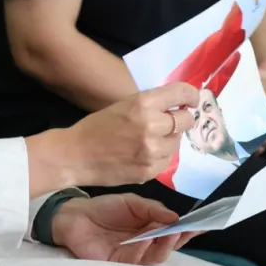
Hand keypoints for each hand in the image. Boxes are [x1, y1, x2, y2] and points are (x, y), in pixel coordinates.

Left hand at [52, 194, 200, 265]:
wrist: (75, 216)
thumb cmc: (105, 208)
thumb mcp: (132, 202)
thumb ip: (153, 209)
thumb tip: (176, 217)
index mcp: (152, 226)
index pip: (175, 230)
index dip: (189, 228)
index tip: (203, 223)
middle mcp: (147, 242)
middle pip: (170, 245)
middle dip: (181, 237)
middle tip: (189, 229)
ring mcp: (136, 254)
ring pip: (157, 255)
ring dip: (165, 244)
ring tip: (170, 232)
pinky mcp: (122, 263)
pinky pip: (137, 260)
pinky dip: (143, 250)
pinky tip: (146, 239)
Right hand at [63, 82, 198, 186]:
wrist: (75, 155)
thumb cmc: (97, 126)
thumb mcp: (124, 105)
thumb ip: (151, 105)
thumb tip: (177, 104)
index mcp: (143, 104)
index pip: (181, 94)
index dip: (190, 95)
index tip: (191, 99)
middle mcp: (152, 126)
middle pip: (186, 120)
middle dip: (181, 119)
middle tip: (170, 121)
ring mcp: (152, 152)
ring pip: (177, 142)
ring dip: (169, 139)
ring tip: (150, 139)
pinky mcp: (149, 171)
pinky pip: (167, 160)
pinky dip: (160, 156)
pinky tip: (144, 153)